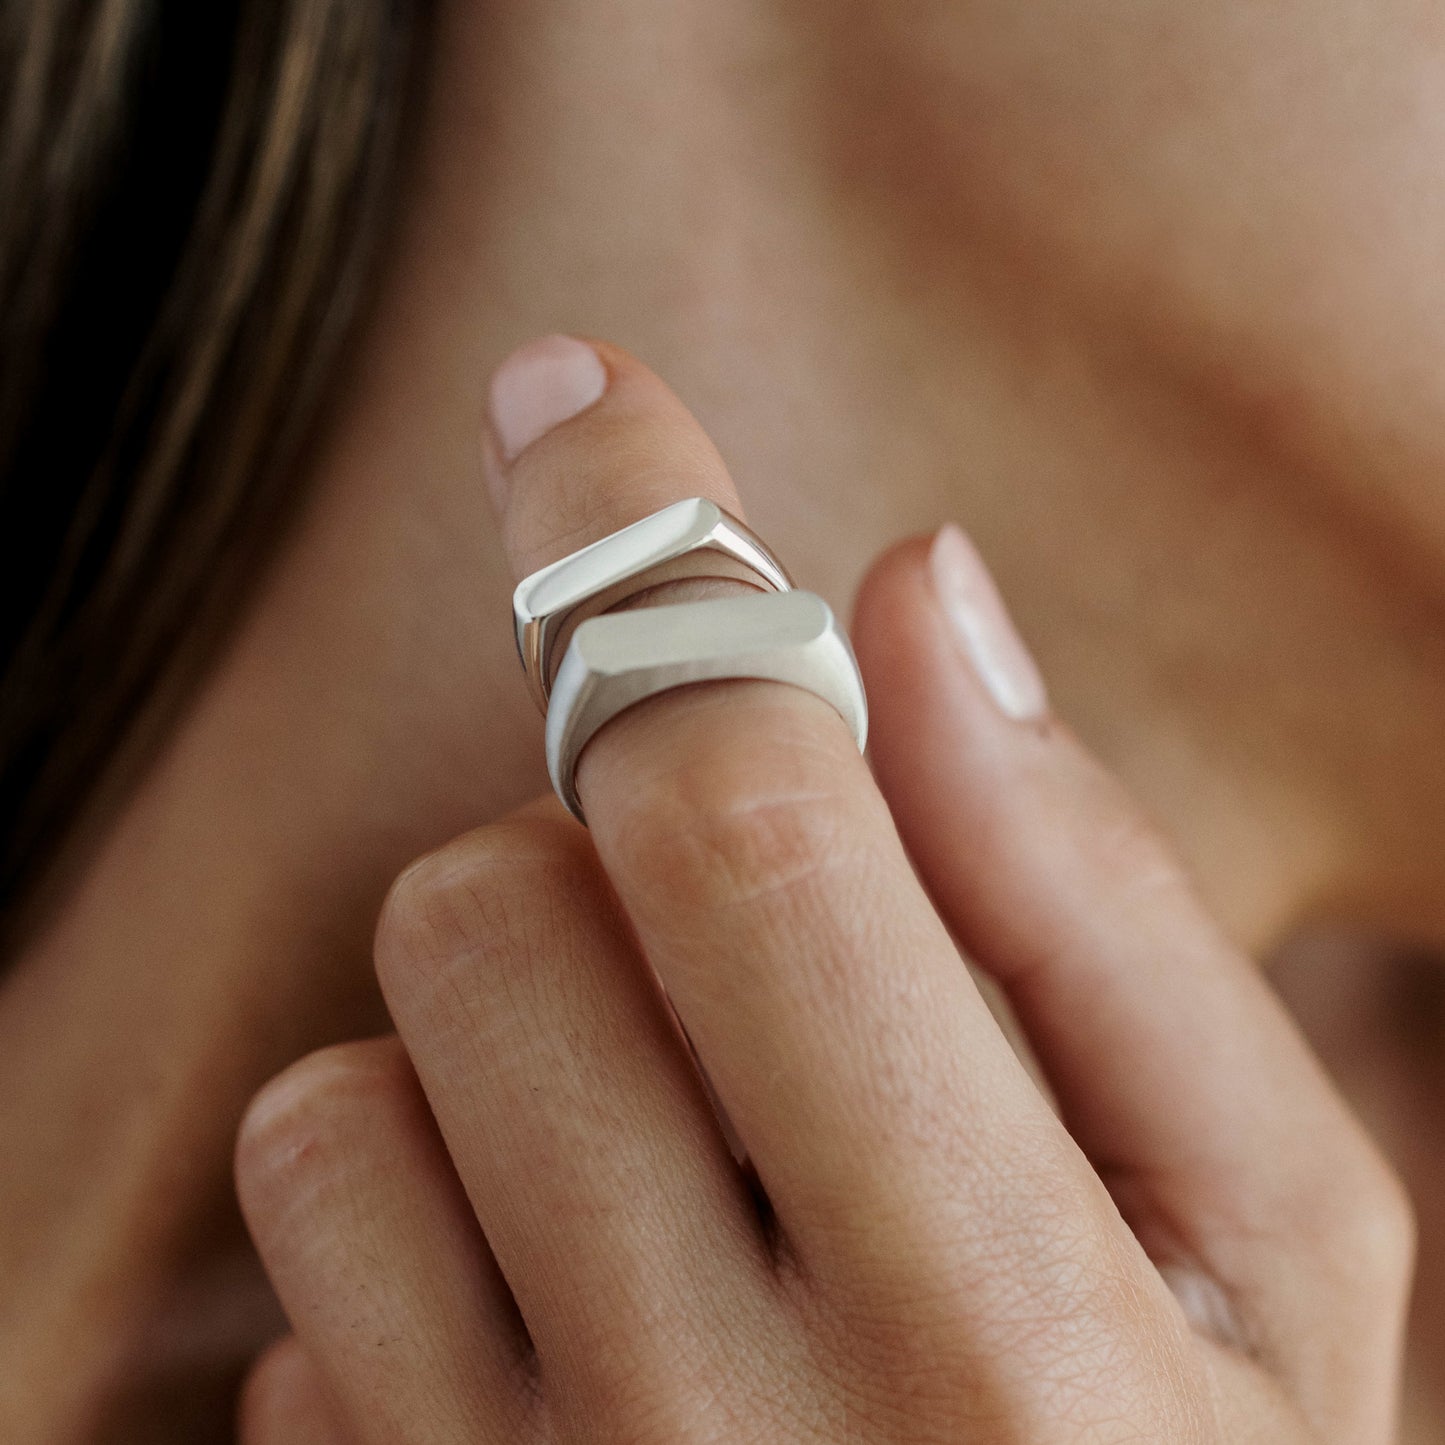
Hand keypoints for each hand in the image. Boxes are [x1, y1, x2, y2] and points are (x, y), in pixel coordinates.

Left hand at [233, 336, 1412, 1443]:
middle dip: (595, 862)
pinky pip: (290, 1285)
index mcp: (1013, 1324)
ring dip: (499, 1051)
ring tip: (681, 1163)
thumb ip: (1092, 901)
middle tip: (736, 959)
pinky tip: (578, 1317)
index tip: (580, 403)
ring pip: (350, 1089)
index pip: (742, 816)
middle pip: (495, 910)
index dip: (648, 561)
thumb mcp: (1271, 1232)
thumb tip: (924, 598)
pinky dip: (414, 1232)